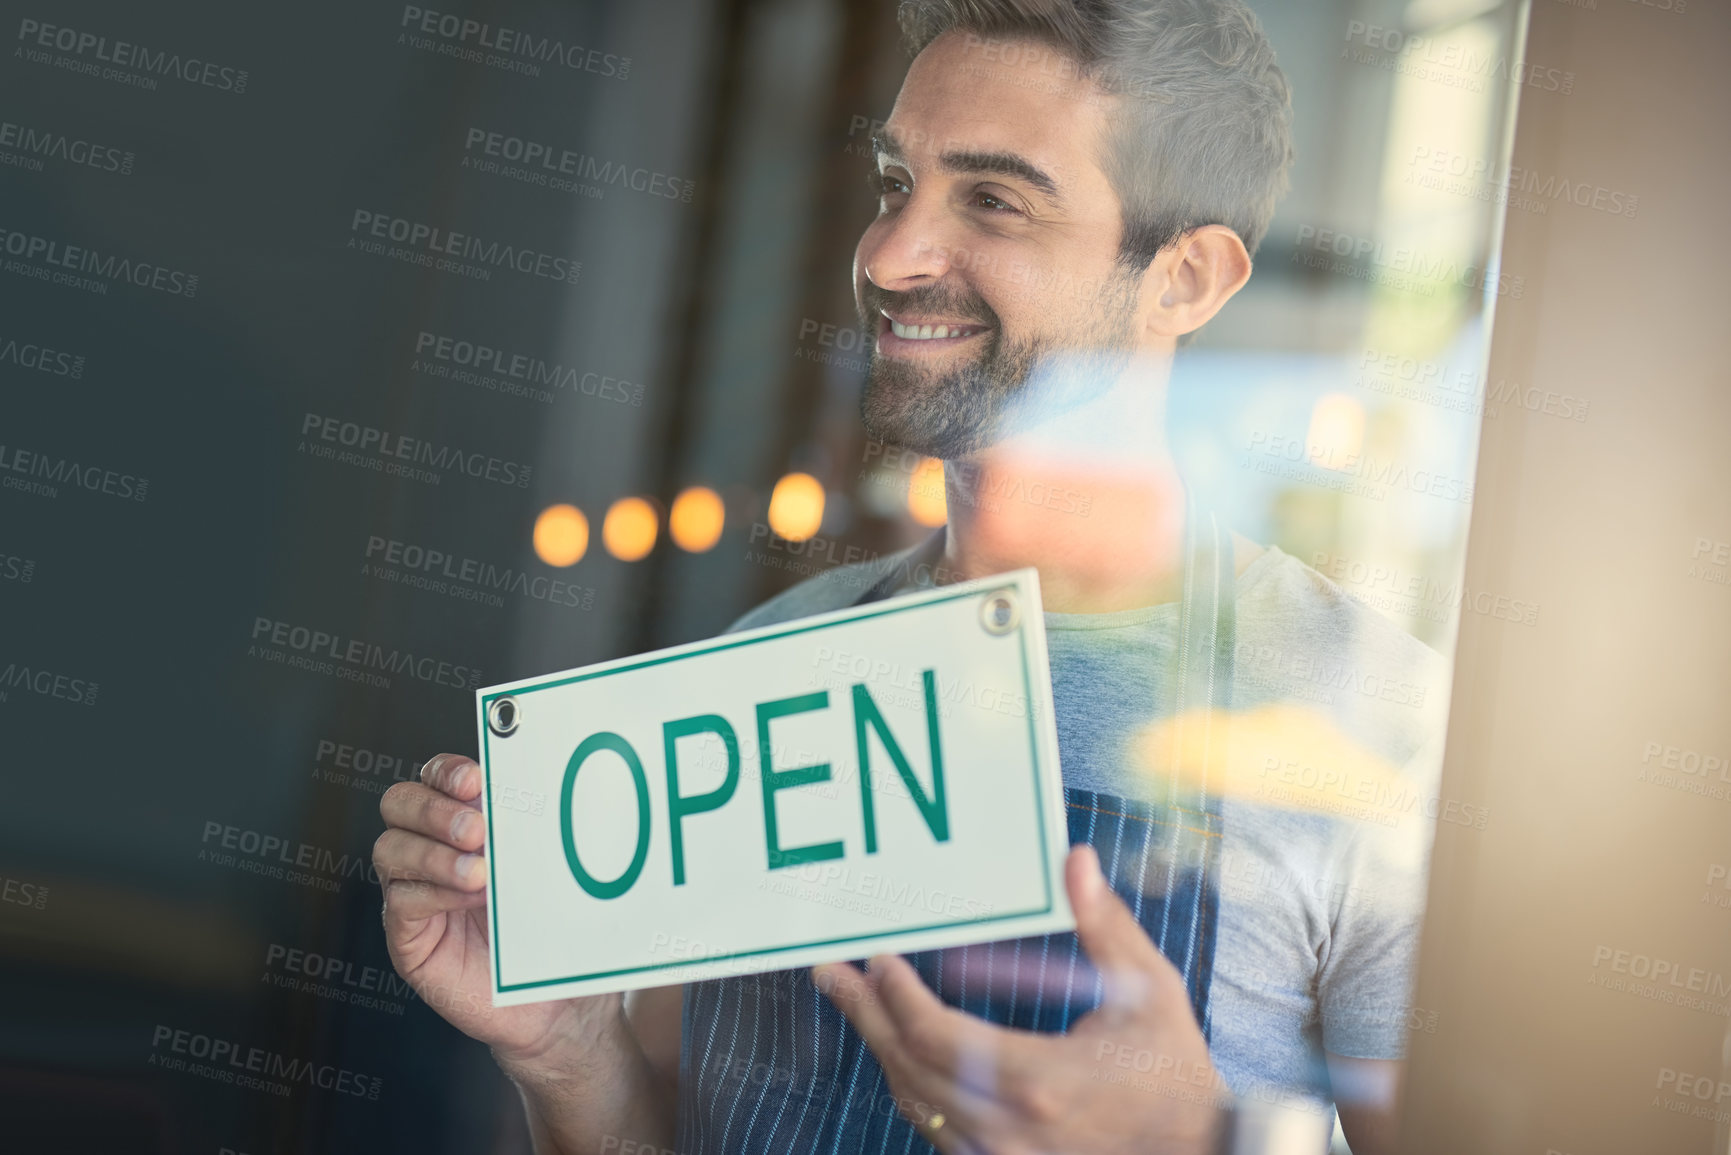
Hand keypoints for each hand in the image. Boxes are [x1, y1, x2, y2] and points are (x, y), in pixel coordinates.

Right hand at [374, 753, 609, 1065]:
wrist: (557, 1004)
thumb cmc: (553, 933)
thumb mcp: (548, 872)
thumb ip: (533, 833)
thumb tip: (537, 792)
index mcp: (464, 824)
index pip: (435, 778)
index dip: (447, 772)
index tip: (476, 780)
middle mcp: (431, 851)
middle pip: (399, 804)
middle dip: (434, 808)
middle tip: (476, 828)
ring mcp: (416, 892)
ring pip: (391, 849)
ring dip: (434, 852)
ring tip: (479, 870)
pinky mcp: (410, 936)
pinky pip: (402, 902)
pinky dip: (436, 892)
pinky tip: (470, 897)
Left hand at [812, 845, 1228, 1154]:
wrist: (1201, 1153)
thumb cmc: (1176, 1073)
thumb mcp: (1149, 991)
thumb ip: (1105, 926)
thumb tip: (1075, 862)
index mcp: (1038, 1079)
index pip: (934, 1035)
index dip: (896, 996)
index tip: (877, 957)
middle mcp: (1008, 1127)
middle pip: (908, 1067)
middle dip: (866, 1014)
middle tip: (831, 972)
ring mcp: (1003, 1154)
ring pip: (915, 1102)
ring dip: (882, 1047)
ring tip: (854, 1000)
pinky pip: (936, 1126)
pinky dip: (911, 1083)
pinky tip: (899, 1048)